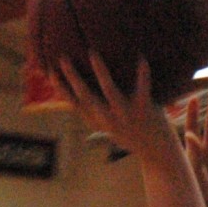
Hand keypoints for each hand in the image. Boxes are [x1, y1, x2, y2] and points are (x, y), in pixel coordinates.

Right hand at [54, 54, 168, 154]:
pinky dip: (142, 74)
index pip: (74, 104)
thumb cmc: (133, 137)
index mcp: (98, 122)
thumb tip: (86, 113)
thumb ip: (98, 120)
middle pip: (86, 97)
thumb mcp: (111, 130)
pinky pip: (142, 89)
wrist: (157, 153)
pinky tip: (141, 58)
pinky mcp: (144, 110)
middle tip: (62, 58)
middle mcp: (108, 119)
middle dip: (72, 78)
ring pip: (109, 91)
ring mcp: (126, 115)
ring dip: (100, 72)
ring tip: (92, 53)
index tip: (49, 72)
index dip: (61, 89)